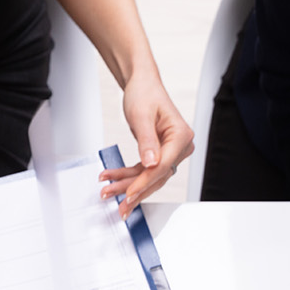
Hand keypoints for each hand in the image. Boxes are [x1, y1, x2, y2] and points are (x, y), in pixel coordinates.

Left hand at [98, 73, 192, 213]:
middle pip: (157, 176)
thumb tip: (152, 163)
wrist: (142, 85)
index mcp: (181, 136)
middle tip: (118, 204)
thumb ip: (147, 141)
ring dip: (128, 185)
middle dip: (134, 190)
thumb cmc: (145, 94)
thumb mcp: (142, 116)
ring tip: (108, 191)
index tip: (129, 194)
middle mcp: (180, 147)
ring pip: (149, 177)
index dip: (144, 182)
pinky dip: (128, 176)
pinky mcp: (160, 155)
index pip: (163, 166)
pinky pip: (144, 171)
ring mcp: (171, 152)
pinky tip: (112, 179)